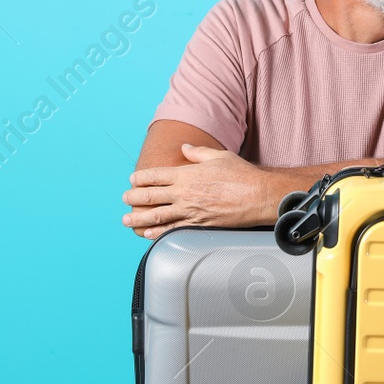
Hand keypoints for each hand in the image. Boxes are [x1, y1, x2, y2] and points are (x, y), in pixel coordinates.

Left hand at [122, 144, 283, 237]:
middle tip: (124, 198)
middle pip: (150, 196)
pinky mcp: (199, 225)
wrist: (258, 196)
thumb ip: (198, 153)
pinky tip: (148, 235)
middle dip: (133, 197)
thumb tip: (184, 148)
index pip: (155, 176)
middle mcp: (184, 193)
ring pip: (156, 216)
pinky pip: (173, 230)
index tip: (132, 179)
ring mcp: (190, 211)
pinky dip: (158, 233)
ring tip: (127, 220)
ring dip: (139, 218)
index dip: (141, 177)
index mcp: (187, 175)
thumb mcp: (219, 156)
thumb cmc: (242, 174)